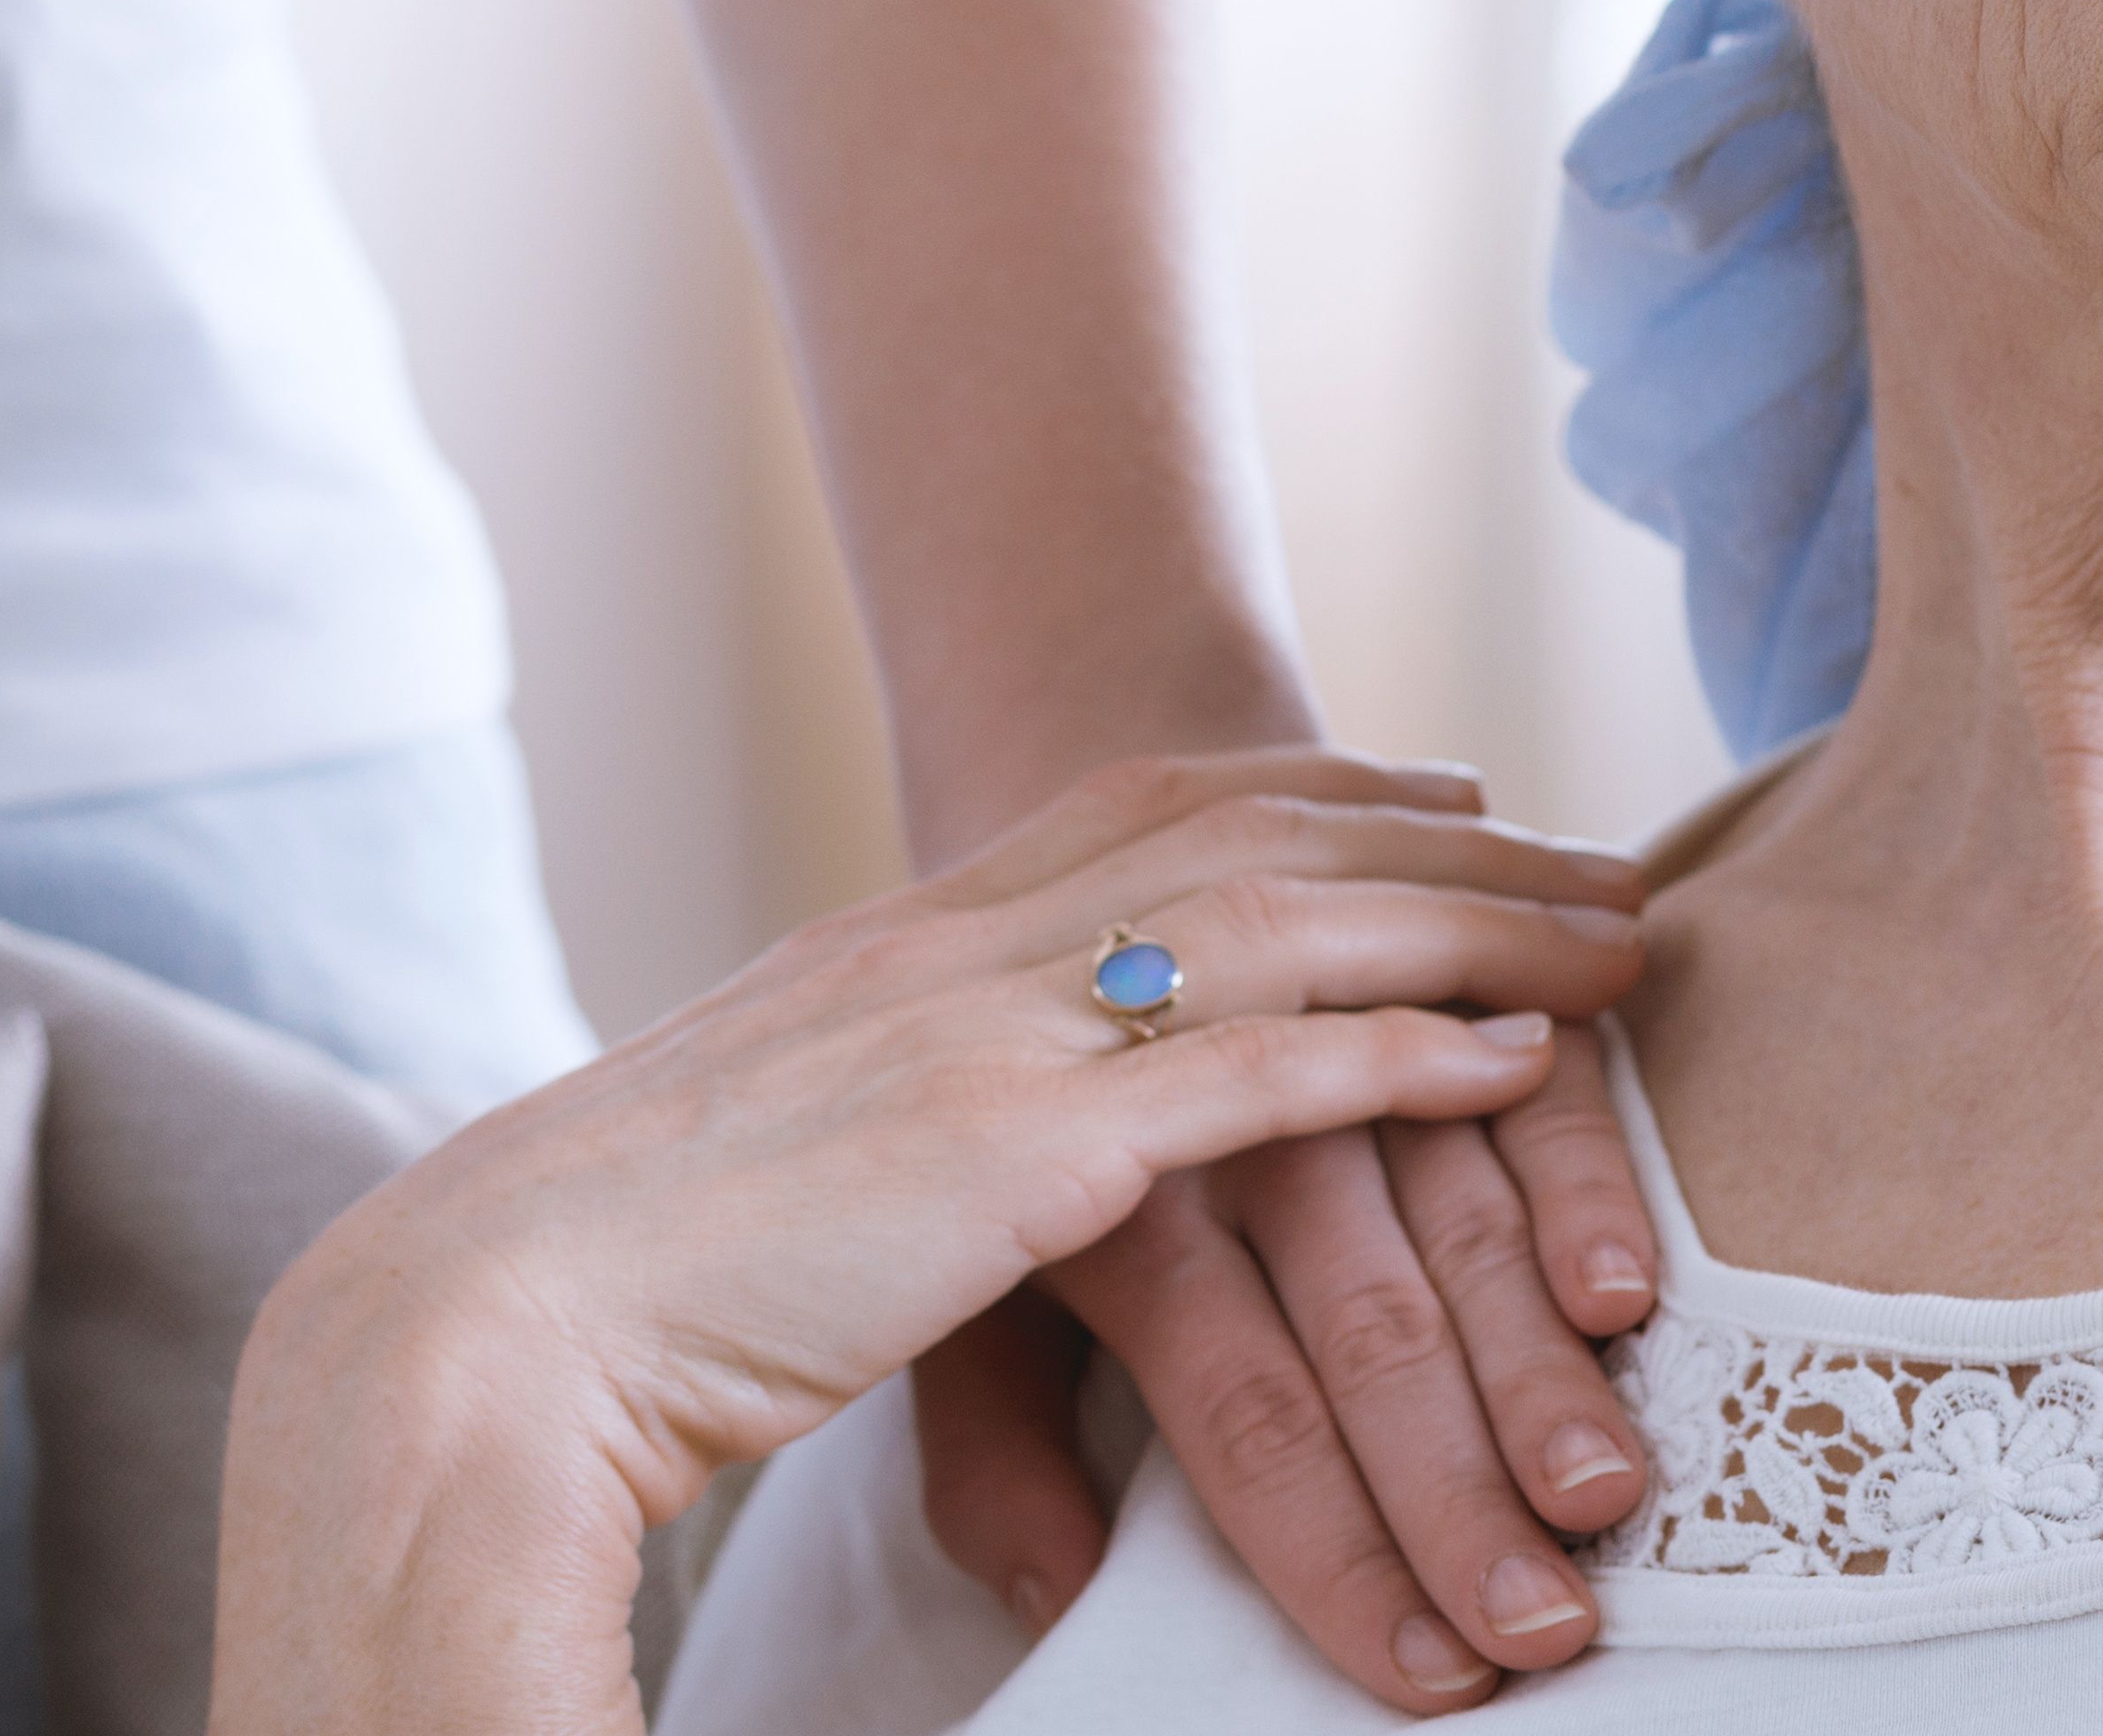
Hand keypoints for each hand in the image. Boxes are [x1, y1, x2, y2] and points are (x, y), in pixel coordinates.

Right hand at [207, 751, 1643, 1735]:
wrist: (483, 1320)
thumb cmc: (590, 1280)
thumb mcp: (755, 1163)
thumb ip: (866, 1139)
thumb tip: (919, 1173)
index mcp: (898, 946)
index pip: (1140, 805)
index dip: (1308, 784)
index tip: (1436, 781)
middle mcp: (960, 951)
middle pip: (1255, 838)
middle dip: (1446, 837)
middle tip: (1593, 850)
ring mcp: (993, 1037)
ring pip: (1289, 929)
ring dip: (1473, 926)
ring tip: (1619, 939)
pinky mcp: (1019, 1156)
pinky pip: (1256, 1078)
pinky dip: (1401, 1058)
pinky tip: (1516, 1061)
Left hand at [911, 1024, 1661, 1709]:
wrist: (1015, 860)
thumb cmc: (1005, 1129)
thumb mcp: (962, 1287)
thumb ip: (997, 1450)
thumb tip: (1056, 1596)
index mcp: (1117, 1215)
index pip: (1244, 1408)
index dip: (1336, 1545)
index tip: (1431, 1674)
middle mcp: (1238, 1131)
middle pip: (1369, 1327)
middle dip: (1462, 1487)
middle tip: (1548, 1623)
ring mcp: (1347, 1047)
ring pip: (1461, 1213)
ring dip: (1542, 1360)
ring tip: (1609, 1486)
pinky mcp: (1432, 978)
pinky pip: (1527, 1080)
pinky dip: (1583, 1174)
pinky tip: (1626, 1286)